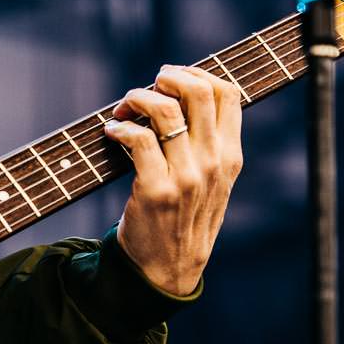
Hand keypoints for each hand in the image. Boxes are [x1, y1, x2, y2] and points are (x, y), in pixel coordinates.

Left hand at [104, 65, 243, 295]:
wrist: (170, 270)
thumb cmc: (186, 219)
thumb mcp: (214, 182)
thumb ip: (208, 143)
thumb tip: (179, 94)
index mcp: (231, 156)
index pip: (228, 93)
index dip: (197, 73)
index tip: (171, 79)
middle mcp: (214, 162)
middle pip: (197, 90)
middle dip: (166, 76)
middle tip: (147, 88)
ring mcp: (187, 177)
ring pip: (163, 109)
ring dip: (135, 98)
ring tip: (123, 110)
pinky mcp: (156, 190)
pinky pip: (138, 139)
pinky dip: (119, 127)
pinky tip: (112, 132)